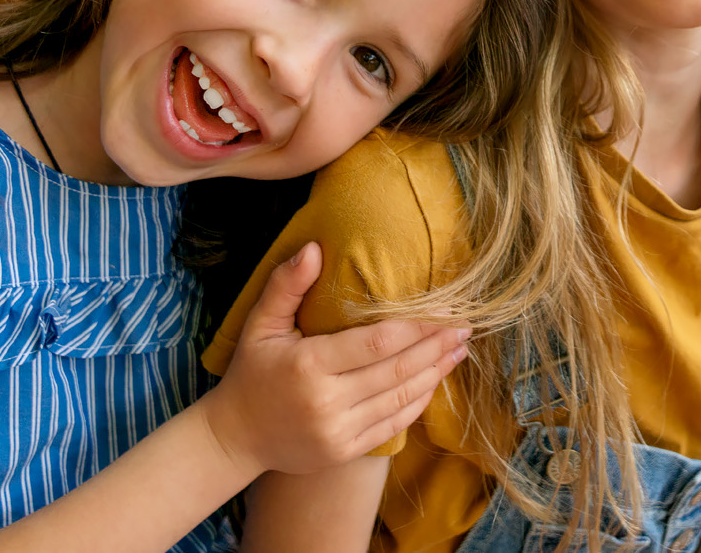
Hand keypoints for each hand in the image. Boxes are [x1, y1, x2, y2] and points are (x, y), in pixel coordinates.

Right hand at [200, 241, 468, 476]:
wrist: (234, 438)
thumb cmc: (251, 373)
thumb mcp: (261, 324)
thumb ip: (286, 285)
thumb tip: (314, 248)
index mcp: (309, 365)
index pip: (377, 344)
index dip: (417, 328)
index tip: (446, 312)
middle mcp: (327, 402)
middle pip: (397, 371)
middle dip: (436, 348)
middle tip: (466, 327)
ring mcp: (338, 432)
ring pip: (401, 400)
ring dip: (435, 374)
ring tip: (459, 351)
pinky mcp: (344, 452)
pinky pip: (392, 425)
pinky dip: (418, 403)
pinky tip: (435, 381)